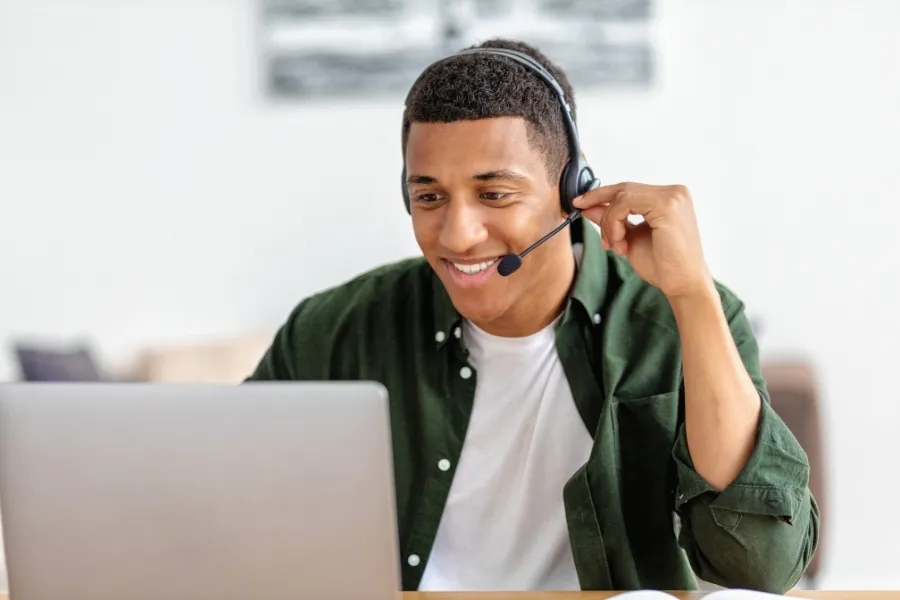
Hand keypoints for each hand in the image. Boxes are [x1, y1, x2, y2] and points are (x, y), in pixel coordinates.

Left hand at [572, 182, 711, 299]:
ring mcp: (673, 197)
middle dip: (601, 208)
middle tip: (586, 221)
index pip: (628, 189)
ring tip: (614, 245)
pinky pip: (625, 204)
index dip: (601, 194)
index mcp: (669, 198)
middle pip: (623, 189)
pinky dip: (614, 223)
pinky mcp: (667, 206)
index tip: (579, 203)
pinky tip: (619, 243)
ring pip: (622, 196)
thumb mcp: (628, 238)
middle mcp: (674, 192)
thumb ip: (611, 220)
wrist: (683, 285)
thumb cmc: (663, 266)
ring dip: (609, 222)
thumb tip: (587, 207)